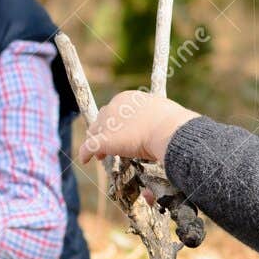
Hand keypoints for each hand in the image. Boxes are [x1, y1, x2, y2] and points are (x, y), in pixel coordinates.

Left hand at [78, 90, 196, 164]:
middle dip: (103, 130)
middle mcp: (115, 106)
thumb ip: (156, 120)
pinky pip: (89, 146)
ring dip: (96, 142)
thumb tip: (162, 132)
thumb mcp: (163, 115)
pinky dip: (85, 153)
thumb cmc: (173, 123)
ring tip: (100, 156)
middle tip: (107, 145)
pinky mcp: (105, 139)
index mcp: (129, 98)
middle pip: (102, 119)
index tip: (119, 132)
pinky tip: (85, 160)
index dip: (114, 122)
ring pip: (94, 132)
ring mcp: (109, 122)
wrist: (170, 130)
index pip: (115, 109)